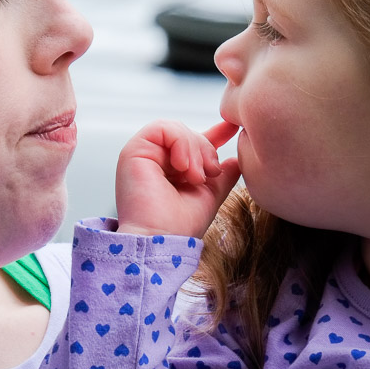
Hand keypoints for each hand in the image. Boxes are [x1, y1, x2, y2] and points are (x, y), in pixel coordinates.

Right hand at [116, 120, 240, 236]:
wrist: (162, 241)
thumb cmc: (180, 227)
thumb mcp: (209, 196)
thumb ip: (222, 177)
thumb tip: (236, 161)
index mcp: (171, 170)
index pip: (192, 144)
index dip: (214, 133)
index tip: (233, 128)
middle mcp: (156, 161)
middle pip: (189, 134)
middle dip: (205, 151)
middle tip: (206, 176)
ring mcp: (144, 154)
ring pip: (177, 129)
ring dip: (193, 150)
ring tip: (194, 176)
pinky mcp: (133, 151)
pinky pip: (162, 128)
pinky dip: (180, 143)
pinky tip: (182, 166)